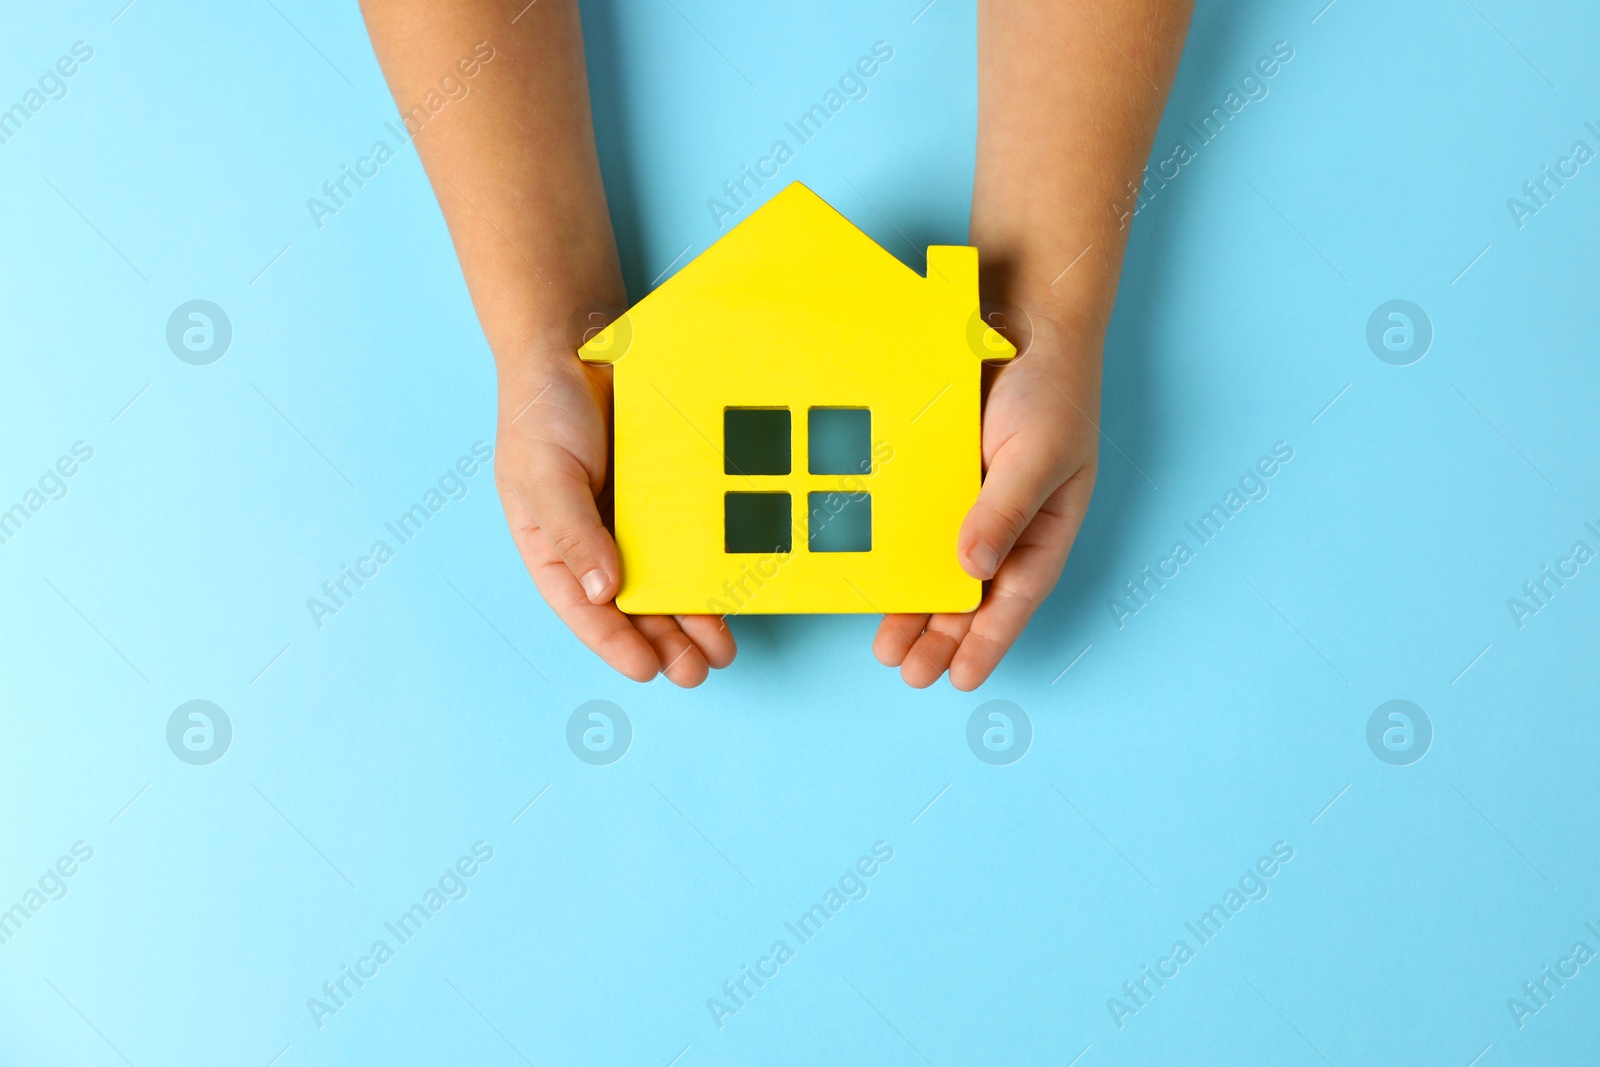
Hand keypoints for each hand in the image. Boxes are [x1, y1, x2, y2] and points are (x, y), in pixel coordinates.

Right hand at [494, 347, 735, 686]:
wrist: (579, 344)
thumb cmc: (544, 412)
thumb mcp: (543, 475)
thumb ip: (572, 533)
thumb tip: (605, 592)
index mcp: (554, 548)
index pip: (583, 609)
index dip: (615, 643)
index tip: (647, 670)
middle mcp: (597, 544)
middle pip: (632, 608)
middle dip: (664, 644)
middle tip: (695, 672)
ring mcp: (636, 523)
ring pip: (667, 584)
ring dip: (692, 621)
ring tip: (720, 653)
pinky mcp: (671, 499)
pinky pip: (693, 542)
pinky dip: (710, 572)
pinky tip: (732, 596)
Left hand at [872, 313, 1098, 688]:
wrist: (1018, 312)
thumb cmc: (1049, 385)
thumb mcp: (1038, 453)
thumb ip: (1005, 512)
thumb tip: (972, 570)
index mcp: (1045, 524)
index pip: (1017, 594)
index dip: (991, 639)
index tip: (962, 679)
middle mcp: (1002, 521)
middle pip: (972, 594)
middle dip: (943, 638)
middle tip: (910, 674)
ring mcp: (962, 499)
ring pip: (935, 569)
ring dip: (914, 611)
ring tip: (887, 651)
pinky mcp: (927, 475)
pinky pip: (906, 524)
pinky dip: (891, 558)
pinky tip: (870, 586)